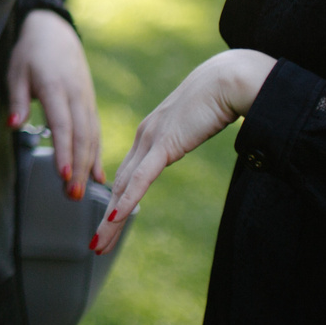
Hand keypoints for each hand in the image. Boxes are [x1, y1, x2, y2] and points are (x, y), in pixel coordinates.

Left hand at [6, 10, 100, 200]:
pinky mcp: (90, 104)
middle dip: (78, 167)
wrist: (56, 34)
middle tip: (72, 194)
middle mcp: (76, 96)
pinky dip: (97, 155)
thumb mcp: (16, 72)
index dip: (64, 151)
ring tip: (82, 192)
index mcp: (55, 87)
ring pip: (92, 137)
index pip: (62, 124)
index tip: (63, 174)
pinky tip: (97, 175)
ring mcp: (86, 100)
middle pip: (81, 136)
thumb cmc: (31, 53)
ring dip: (88, 166)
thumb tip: (13, 125)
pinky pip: (96, 132)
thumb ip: (17, 100)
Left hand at [92, 49, 273, 253]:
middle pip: (119, 186)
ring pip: (124, 187)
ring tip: (99, 244)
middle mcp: (144, 137)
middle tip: (96, 244)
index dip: (116, 200)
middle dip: (107, 218)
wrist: (229, 79)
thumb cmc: (218, 98)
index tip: (108, 222)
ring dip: (110, 219)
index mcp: (150, 133)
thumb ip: (182, 134)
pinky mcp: (165, 144)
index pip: (128, 174)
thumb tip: (183, 141)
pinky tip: (115, 218)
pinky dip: (127, 200)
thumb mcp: (194, 124)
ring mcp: (151, 140)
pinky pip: (142, 179)